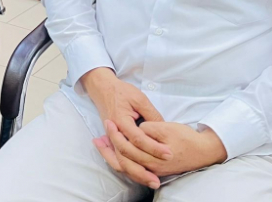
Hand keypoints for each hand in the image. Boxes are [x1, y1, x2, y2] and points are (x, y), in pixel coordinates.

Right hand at [79, 68, 169, 186]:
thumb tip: (163, 129)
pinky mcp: (113, 142)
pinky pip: (119, 160)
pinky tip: (140, 176)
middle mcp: (114, 133)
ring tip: (151, 182)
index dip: (154, 147)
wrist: (103, 89)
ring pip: (121, 162)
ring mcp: (112, 139)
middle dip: (143, 170)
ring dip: (136, 174)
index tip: (168, 153)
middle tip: (158, 178)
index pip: (138, 139)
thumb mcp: (139, 98)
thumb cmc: (122, 92)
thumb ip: (151, 114)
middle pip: (126, 157)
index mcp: (121, 121)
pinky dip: (129, 170)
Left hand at [95, 121, 226, 184]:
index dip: (116, 135)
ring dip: (111, 155)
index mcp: (152, 156)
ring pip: (125, 166)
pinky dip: (121, 159)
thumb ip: (149, 128)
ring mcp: (152, 170)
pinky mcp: (154, 169)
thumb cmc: (186, 138)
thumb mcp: (167, 128)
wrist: (203, 150)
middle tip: (100, 133)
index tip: (109, 122)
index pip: (127, 148)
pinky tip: (115, 150)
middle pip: (123, 159)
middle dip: (109, 147)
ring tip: (101, 143)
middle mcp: (150, 166)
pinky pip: (132, 168)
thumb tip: (136, 127)